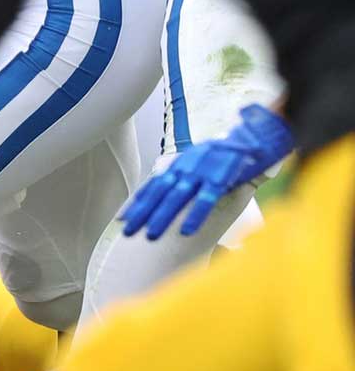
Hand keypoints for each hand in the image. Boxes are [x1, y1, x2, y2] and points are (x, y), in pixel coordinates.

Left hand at [120, 104, 292, 238]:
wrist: (249, 136)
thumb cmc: (221, 155)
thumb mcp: (198, 163)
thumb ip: (185, 177)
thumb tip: (164, 193)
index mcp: (179, 166)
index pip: (152, 186)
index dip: (137, 202)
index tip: (122, 219)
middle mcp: (185, 168)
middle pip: (159, 193)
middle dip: (143, 213)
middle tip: (129, 232)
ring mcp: (201, 172)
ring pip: (177, 196)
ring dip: (163, 216)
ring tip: (151, 235)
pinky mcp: (220, 178)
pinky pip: (205, 198)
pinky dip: (196, 214)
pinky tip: (186, 231)